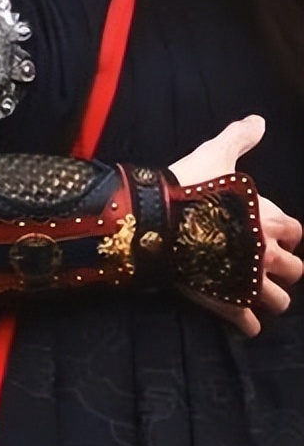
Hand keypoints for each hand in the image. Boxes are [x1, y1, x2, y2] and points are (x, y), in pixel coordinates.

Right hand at [169, 114, 302, 335]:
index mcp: (268, 219)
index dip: (285, 233)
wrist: (156, 217)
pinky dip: (245, 324)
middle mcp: (265, 252)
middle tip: (263, 265)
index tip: (271, 233)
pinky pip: (248, 325)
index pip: (296, 232)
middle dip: (283, 270)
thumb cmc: (189, 185)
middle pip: (295, 271)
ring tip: (255, 294)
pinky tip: (240, 320)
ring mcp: (248, 280)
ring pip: (278, 302)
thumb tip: (258, 120)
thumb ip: (239, 138)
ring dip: (269, 299)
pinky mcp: (227, 302)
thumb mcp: (215, 154)